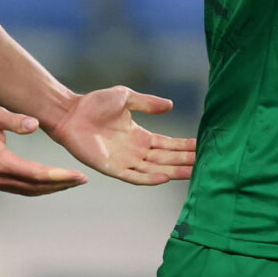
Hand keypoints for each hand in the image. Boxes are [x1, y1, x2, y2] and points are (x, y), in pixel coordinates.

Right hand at [0, 103, 87, 196]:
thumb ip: (14, 120)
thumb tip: (35, 125)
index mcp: (0, 163)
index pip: (38, 175)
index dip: (61, 176)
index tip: (79, 175)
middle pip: (37, 187)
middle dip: (61, 184)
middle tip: (82, 180)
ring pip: (29, 191)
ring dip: (51, 188)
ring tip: (70, 182)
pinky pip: (21, 189)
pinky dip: (38, 188)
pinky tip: (49, 183)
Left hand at [44, 86, 196, 186]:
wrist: (70, 113)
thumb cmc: (94, 103)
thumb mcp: (126, 98)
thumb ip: (148, 103)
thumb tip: (171, 105)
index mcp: (140, 136)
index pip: (168, 144)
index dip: (184, 146)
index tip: (202, 146)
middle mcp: (135, 151)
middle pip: (166, 158)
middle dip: (185, 160)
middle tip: (206, 163)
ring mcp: (125, 161)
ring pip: (154, 169)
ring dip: (173, 171)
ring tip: (192, 172)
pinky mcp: (112, 168)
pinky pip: (134, 177)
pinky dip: (149, 178)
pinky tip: (164, 177)